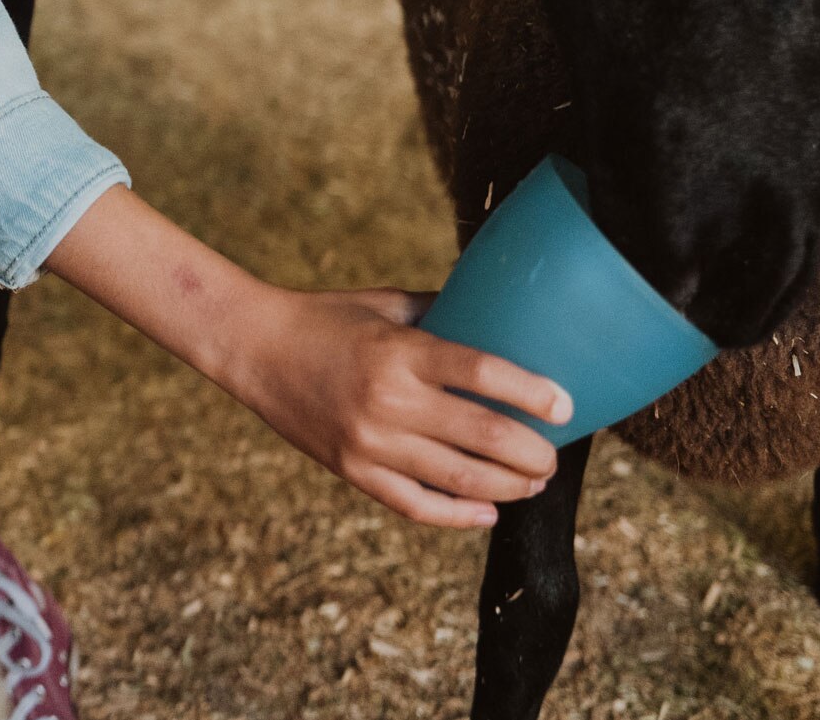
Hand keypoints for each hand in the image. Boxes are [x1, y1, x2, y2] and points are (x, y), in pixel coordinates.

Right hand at [218, 286, 568, 527]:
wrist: (254, 348)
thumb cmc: (326, 317)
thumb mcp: (386, 304)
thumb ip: (442, 313)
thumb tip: (500, 320)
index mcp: (400, 351)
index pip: (483, 374)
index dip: (532, 392)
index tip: (565, 404)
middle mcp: (388, 401)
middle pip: (482, 436)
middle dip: (532, 452)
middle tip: (554, 454)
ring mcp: (370, 443)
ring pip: (459, 479)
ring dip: (508, 486)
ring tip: (534, 481)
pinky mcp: (353, 471)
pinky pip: (416, 506)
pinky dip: (458, 515)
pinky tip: (487, 512)